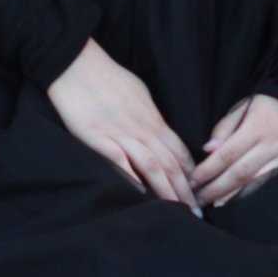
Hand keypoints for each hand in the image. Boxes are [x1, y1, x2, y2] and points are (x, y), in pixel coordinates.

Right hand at [45, 38, 201, 214]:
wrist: (77, 63)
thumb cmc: (107, 77)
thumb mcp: (139, 95)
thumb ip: (150, 117)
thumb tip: (158, 134)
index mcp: (153, 120)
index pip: (179, 151)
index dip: (192, 175)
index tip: (200, 193)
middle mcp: (142, 129)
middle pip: (171, 163)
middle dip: (186, 190)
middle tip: (197, 214)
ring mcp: (121, 133)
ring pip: (152, 165)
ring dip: (166, 191)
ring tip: (176, 212)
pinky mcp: (97, 137)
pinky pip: (119, 160)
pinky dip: (131, 178)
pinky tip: (140, 196)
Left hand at [192, 94, 277, 206]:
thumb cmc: (263, 105)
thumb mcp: (241, 108)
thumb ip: (224, 129)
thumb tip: (208, 151)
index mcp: (256, 128)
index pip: (227, 154)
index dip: (208, 170)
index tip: (193, 180)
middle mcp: (271, 145)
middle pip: (240, 173)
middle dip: (217, 188)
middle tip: (199, 198)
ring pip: (254, 183)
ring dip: (232, 195)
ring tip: (214, 203)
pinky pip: (266, 183)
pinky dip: (249, 193)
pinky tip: (235, 199)